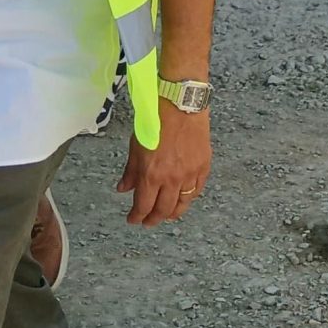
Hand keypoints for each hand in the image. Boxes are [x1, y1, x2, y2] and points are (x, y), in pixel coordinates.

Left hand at [115, 100, 210, 225]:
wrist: (181, 105)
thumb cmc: (156, 120)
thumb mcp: (136, 146)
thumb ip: (131, 171)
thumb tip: (124, 188)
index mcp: (151, 175)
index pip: (143, 206)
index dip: (137, 216)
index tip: (133, 220)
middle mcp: (171, 179)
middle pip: (163, 210)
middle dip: (153, 219)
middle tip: (148, 222)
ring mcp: (190, 174)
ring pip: (182, 204)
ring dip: (172, 213)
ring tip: (166, 216)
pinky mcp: (203, 167)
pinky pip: (196, 191)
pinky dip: (188, 198)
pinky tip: (182, 199)